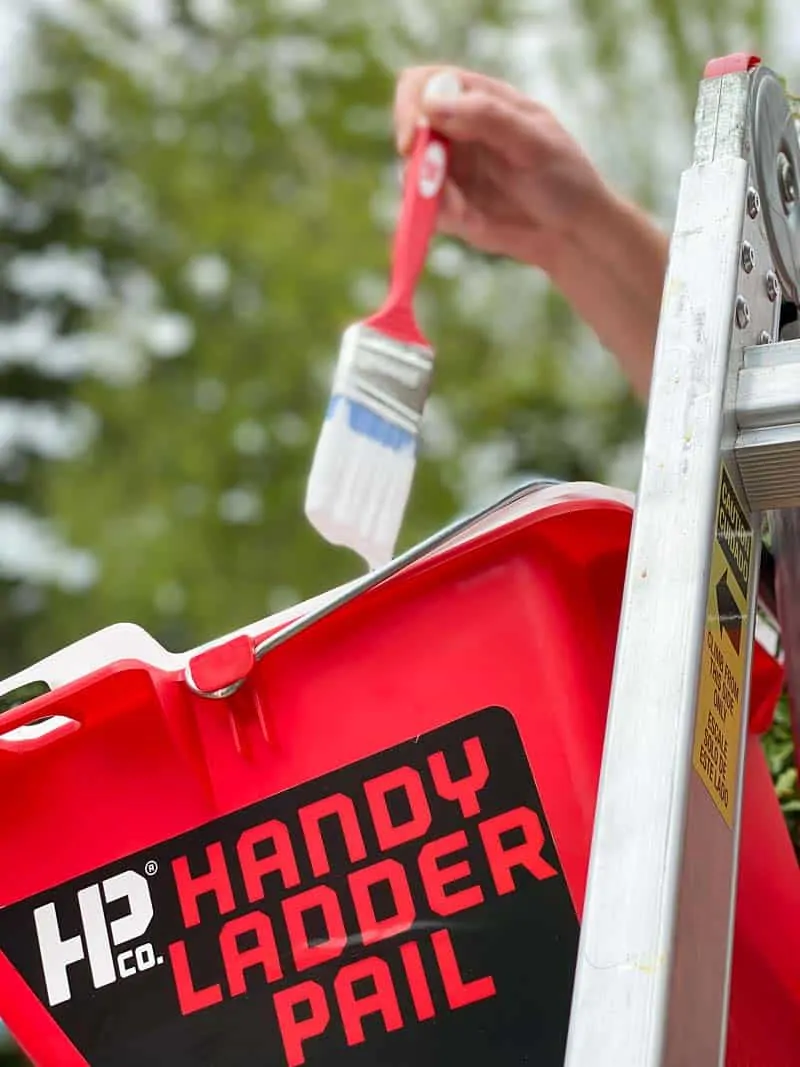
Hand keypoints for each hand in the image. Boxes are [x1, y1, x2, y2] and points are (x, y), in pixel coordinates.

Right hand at [393, 65, 608, 273]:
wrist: (574, 235)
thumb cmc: (565, 179)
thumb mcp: (535, 142)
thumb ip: (487, 117)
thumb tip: (431, 104)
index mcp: (480, 101)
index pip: (425, 84)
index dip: (411, 106)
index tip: (414, 140)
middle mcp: (459, 131)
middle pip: (409, 129)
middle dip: (415, 158)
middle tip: (430, 184)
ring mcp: (452, 170)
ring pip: (412, 173)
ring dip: (428, 193)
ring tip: (464, 212)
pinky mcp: (450, 207)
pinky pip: (426, 208)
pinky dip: (440, 216)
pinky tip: (473, 222)